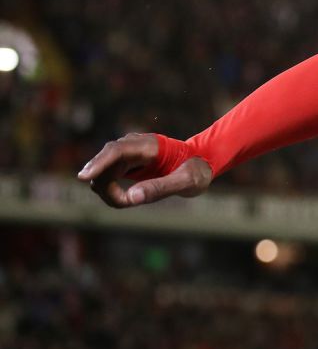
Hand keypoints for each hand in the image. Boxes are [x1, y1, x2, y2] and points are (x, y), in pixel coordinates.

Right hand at [77, 133, 210, 207]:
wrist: (202, 163)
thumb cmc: (197, 170)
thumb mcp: (187, 182)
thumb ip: (162, 187)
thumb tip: (132, 197)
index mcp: (148, 145)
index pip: (116, 151)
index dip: (98, 163)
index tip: (84, 177)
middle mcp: (133, 146)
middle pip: (104, 164)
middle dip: (106, 186)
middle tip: (124, 203)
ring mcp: (127, 154)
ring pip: (102, 173)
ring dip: (108, 191)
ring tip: (130, 201)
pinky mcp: (124, 164)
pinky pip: (108, 177)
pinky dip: (111, 191)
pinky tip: (126, 198)